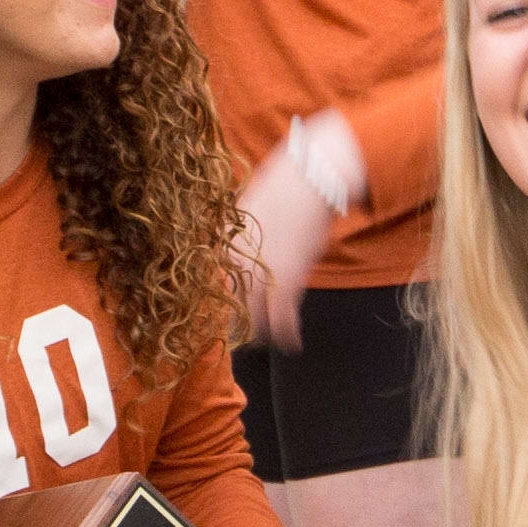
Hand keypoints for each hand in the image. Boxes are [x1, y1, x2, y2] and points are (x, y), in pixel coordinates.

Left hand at [232, 113, 363, 346]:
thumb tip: (249, 242)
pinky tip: (292, 345)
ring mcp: (260, 275)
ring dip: (264, 335)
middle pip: (235, 305)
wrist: (305, 181)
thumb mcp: (252, 208)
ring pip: (257, 318)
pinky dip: (287, 336)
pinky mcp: (285, 282)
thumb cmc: (285, 187)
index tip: (235, 314)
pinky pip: (283, 320)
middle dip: (241, 324)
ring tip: (271, 345)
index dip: (230, 302)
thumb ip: (246, 232)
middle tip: (247, 339)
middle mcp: (237, 264)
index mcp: (226, 246)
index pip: (222, 284)